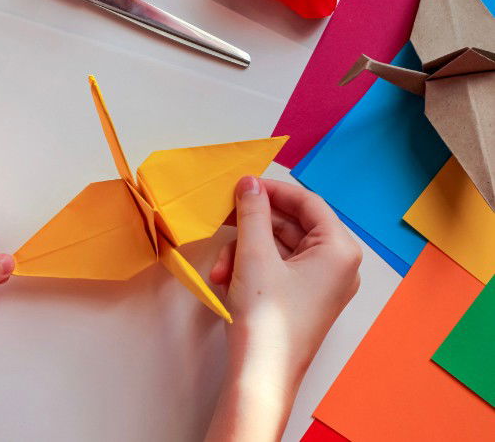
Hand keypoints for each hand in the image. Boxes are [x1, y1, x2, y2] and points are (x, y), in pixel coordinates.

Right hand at [206, 176, 360, 441]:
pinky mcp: (304, 299)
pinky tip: (226, 278)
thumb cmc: (266, 317)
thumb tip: (249, 183)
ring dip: (245, 251)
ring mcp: (322, 284)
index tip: (242, 185)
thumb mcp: (254, 256)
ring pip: (280, 248)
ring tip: (220, 268)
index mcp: (339, 250)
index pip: (308, 202)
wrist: (261, 377)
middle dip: (252, 228)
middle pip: (292, 226)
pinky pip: (278, 268)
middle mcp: (337, 265)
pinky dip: (252, 268)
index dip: (272, 190)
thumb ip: (252, 212)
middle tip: (224, 220)